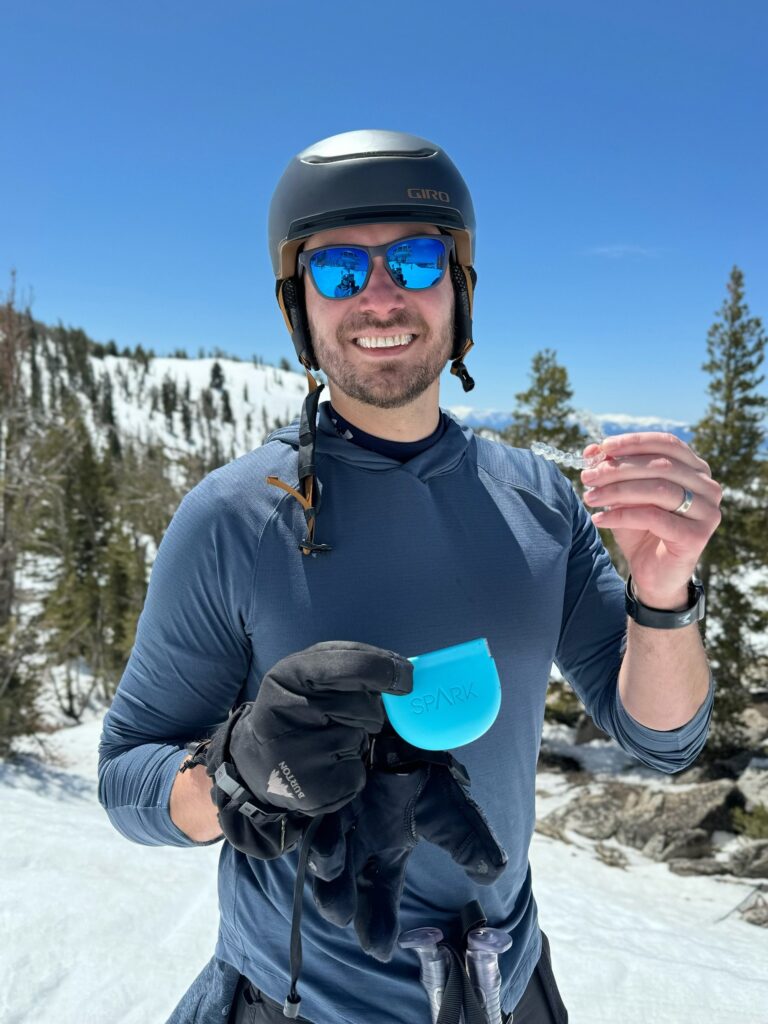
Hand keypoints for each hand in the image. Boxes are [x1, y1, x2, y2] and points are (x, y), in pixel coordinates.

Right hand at [201, 642, 412, 857]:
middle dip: (366, 710)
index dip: (384, 669)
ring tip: (324, 740)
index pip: (351, 665)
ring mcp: (299, 753)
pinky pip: (356, 771)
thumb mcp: (308, 673)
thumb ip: (349, 665)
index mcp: (289, 674)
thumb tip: (403, 671)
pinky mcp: (313, 788)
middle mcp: (288, 711)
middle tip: (342, 716)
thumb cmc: (295, 708)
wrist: (257, 762)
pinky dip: (350, 767)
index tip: (405, 678)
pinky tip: (325, 765)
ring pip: (359, 737)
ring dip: (354, 737)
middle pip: (363, 705)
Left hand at [306, 736, 507, 960]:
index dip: (379, 923)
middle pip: (346, 880)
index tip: (380, 950)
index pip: (380, 895)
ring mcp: (337, 812)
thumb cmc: (423, 764)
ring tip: (331, 874)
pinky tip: (317, 839)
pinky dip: (314, 827)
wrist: (404, 717)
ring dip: (326, 867)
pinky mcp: (319, 786)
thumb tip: (491, 874)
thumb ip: (468, 842)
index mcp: (387, 848)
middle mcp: (359, 837)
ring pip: (324, 850)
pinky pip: (311, 812)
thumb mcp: (450, 808)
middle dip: (342, 902)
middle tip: (345, 918)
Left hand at [581, 432, 722, 606]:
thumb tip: (591, 450)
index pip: (667, 444)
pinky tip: (599, 518)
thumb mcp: (624, 496)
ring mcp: (707, 512)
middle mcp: (708, 487)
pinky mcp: (697, 536)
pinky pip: (653, 517)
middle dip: (619, 469)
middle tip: (587, 477)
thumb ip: (614, 471)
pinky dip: (622, 515)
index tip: (602, 447)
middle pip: (661, 466)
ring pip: (658, 489)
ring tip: (590, 497)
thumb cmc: (640, 529)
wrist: (653, 574)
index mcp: (695, 469)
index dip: (634, 442)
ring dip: (617, 490)